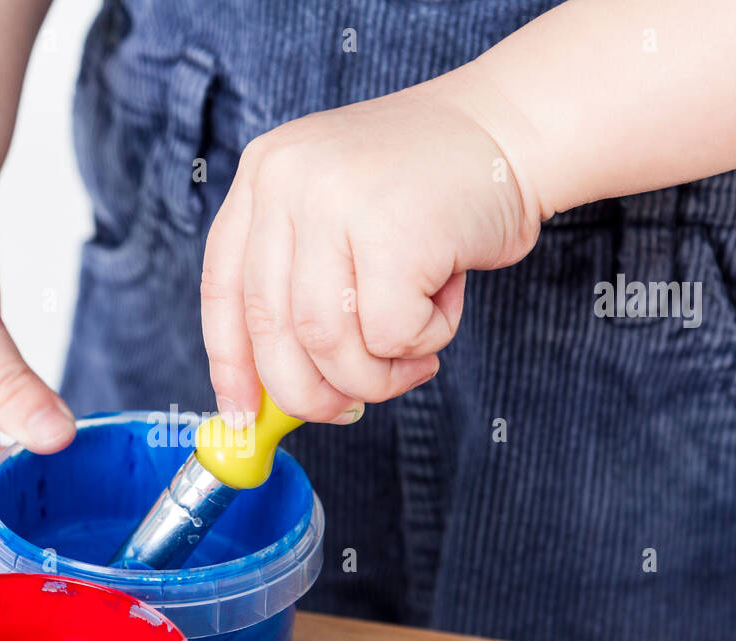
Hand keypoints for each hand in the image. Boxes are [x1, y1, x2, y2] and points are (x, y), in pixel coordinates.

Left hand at [200, 70, 541, 423]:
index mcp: (263, 176)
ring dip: (376, 374)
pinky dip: (421, 342)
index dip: (231, 364)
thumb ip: (298, 287)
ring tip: (414, 358)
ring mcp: (335, 200)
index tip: (244, 415)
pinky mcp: (392, 229)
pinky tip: (443, 307)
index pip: (223, 289)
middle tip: (349, 409)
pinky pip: (390, 334)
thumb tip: (269, 396)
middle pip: (272, 329)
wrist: (512, 131)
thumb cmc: (429, 195)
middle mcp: (286, 181)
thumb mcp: (339, 220)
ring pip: (328, 343)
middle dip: (311, 391)